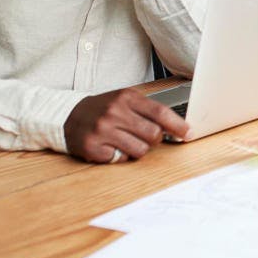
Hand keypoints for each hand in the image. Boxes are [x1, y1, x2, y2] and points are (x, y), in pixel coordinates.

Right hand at [64, 88, 189, 162]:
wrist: (68, 115)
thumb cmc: (104, 108)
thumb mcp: (125, 100)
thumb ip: (148, 110)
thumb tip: (177, 127)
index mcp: (126, 98)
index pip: (160, 112)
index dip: (178, 125)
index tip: (189, 134)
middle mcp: (114, 113)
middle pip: (153, 134)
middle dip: (155, 139)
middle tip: (147, 137)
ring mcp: (102, 131)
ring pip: (139, 150)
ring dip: (138, 149)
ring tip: (126, 140)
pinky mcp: (93, 148)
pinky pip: (121, 159)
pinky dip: (120, 155)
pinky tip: (111, 145)